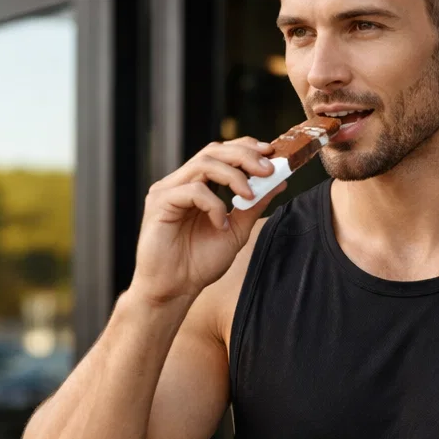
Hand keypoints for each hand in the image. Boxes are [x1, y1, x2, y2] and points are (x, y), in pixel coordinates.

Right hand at [131, 137, 284, 303]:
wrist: (174, 290)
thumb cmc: (198, 263)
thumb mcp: (236, 231)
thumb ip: (253, 206)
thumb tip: (278, 182)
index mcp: (196, 185)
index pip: (221, 153)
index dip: (246, 148)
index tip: (271, 154)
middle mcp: (180, 182)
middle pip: (213, 151)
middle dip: (245, 156)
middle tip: (268, 170)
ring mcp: (167, 190)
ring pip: (204, 163)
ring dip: (234, 176)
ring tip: (249, 196)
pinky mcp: (159, 203)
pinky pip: (193, 190)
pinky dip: (213, 204)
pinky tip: (220, 224)